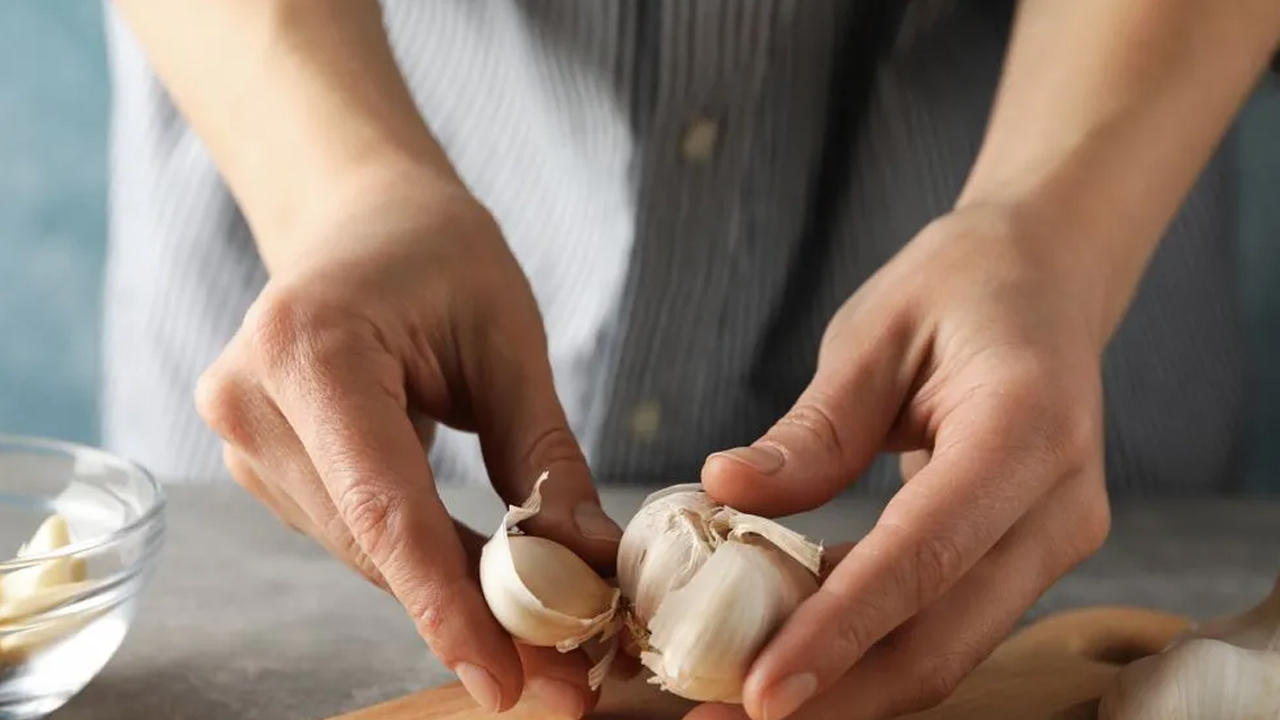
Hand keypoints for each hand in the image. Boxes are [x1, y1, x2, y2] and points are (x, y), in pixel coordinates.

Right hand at [194, 168, 622, 718]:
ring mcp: (242, 435)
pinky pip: (351, 530)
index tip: (505, 682)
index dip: (446, 604)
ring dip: (447, 595)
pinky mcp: (260, 460)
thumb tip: (586, 565)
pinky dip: (418, 561)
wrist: (359, 215)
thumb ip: (542, 453)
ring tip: (542, 638)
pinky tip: (484, 583)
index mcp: (309, 348)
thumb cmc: (438, 254)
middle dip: (468, 616)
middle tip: (561, 677)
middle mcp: (250, 400)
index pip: (383, 504)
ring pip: (360, 549)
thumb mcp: (509, 340)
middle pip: (370, 541)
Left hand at [698, 205, 1113, 719]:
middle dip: (838, 696)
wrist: (1045, 279)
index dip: (840, 632)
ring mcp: (1056, 541)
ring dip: (850, 689)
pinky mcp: (1029, 558)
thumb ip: (812, 428)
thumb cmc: (958, 288)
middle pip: (945, 637)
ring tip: (744, 706)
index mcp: (1027, 429)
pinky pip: (947, 623)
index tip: (760, 691)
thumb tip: (726, 492)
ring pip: (949, 649)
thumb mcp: (874, 332)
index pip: (924, 555)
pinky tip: (794, 652)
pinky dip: (871, 649)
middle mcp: (1060, 505)